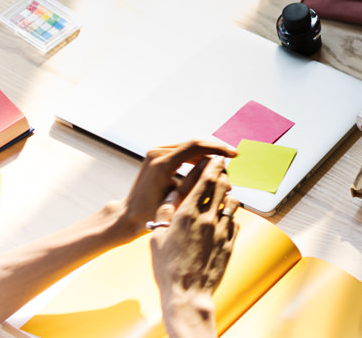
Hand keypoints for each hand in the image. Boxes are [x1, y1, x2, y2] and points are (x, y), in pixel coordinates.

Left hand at [117, 140, 236, 234]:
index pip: (195, 146)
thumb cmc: (150, 213)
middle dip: (214, 153)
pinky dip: (196, 159)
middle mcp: (157, 153)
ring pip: (189, 148)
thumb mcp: (178, 198)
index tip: (233, 154)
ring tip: (219, 172)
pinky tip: (206, 170)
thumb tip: (217, 166)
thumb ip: (197, 180)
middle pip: (194, 145)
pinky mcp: (156, 157)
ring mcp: (155, 153)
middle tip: (230, 164)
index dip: (217, 148)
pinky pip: (182, 153)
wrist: (129, 216)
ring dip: (206, 157)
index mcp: (162, 162)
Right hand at [151, 156, 237, 336]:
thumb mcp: (157, 237)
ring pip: (232, 203)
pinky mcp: (230, 243)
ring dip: (229, 194)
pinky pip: (235, 222)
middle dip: (223, 174)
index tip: (214, 157)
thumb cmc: (167, 268)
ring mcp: (221, 231)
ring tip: (226, 191)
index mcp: (186, 214)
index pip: (203, 180)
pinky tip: (227, 216)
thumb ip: (165, 213)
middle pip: (221, 186)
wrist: (187, 294)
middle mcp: (207, 219)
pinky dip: (231, 215)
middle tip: (222, 168)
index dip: (211, 166)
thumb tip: (170, 194)